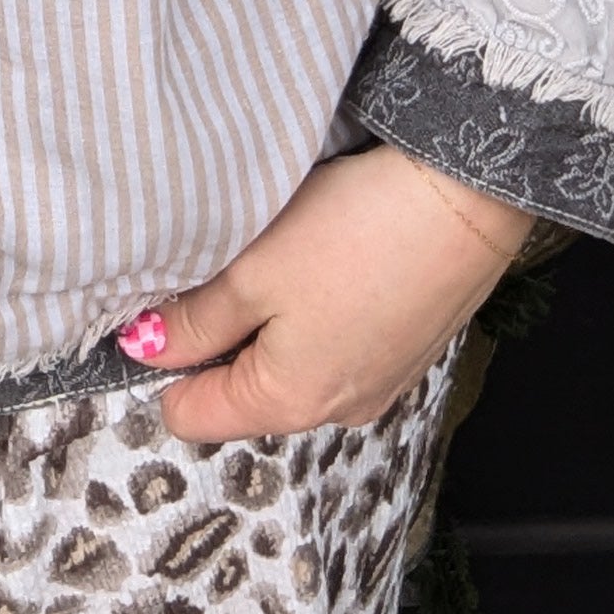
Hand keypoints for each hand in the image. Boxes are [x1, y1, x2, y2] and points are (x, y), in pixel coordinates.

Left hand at [140, 145, 534, 444]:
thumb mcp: (250, 273)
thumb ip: (193, 321)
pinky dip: (319, 313)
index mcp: (288, 402)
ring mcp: (378, 383)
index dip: (164, 362)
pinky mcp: (406, 351)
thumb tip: (146, 347)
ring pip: (291, 366)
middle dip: (222, 338)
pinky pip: (337, 346)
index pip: (190, 415)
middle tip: (229, 268)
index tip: (167, 306)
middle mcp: (337, 410)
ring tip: (285, 258)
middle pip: (243, 392)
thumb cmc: (355, 233)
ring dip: (273, 321)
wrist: (466, 198)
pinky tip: (330, 261)